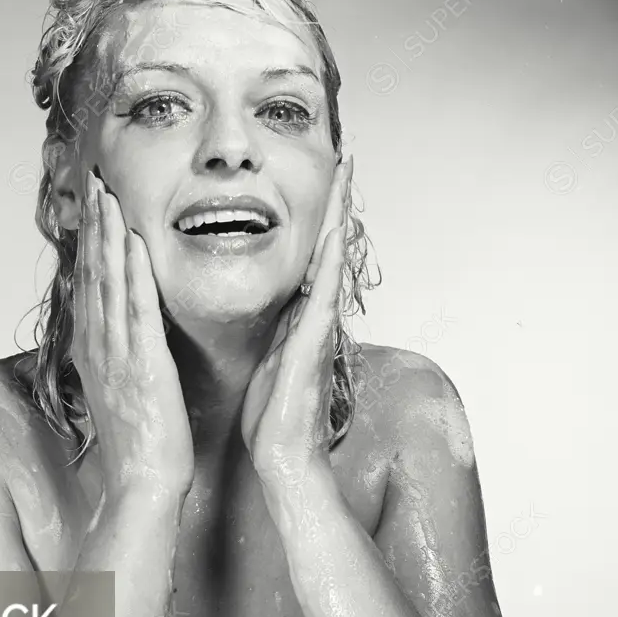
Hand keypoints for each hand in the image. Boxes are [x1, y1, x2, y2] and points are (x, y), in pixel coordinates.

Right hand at [71, 167, 194, 502]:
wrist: (142, 482)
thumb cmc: (138, 442)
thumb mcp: (119, 390)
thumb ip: (115, 356)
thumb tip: (116, 334)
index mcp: (95, 349)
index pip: (90, 284)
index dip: (91, 242)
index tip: (94, 207)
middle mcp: (99, 345)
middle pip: (93, 273)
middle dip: (95, 225)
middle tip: (95, 183)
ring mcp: (118, 352)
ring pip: (109, 282)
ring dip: (108, 236)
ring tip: (108, 195)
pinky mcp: (144, 363)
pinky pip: (137, 309)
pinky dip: (133, 273)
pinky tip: (133, 241)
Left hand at [240, 155, 352, 480]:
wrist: (284, 456)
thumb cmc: (275, 414)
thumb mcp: (271, 358)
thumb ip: (279, 329)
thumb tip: (279, 305)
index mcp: (298, 318)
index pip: (310, 256)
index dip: (317, 218)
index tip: (322, 182)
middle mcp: (313, 316)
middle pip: (328, 248)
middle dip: (336, 203)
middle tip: (345, 160)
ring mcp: (317, 328)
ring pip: (331, 261)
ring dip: (337, 218)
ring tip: (345, 178)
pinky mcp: (312, 345)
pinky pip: (323, 296)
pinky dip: (329, 263)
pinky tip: (332, 234)